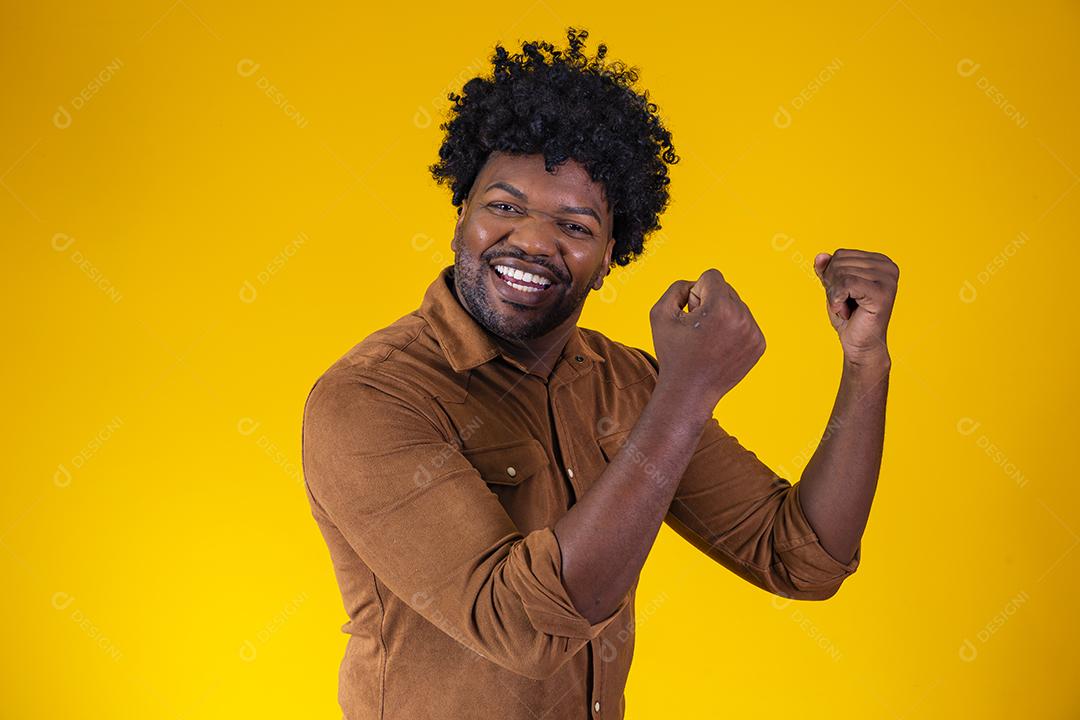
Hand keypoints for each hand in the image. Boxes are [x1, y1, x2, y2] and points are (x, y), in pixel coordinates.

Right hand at [649, 268, 765, 406]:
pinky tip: (719, 347)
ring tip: (708, 339)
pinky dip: (732, 330)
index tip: (691, 314)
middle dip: (710, 303)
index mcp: (720, 308)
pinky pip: (745, 322)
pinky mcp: (759, 345)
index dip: (695, 292)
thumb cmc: (672, 353)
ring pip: (737, 305)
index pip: (712, 276)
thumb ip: (676, 288)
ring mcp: (753, 333)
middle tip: (698, 329)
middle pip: (727, 290)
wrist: (689, 392)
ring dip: (722, 316)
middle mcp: (742, 318)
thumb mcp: (660, 314)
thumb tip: (695, 284)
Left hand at [813, 249, 898, 365]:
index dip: (831, 276)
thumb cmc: (849, 316)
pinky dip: (837, 300)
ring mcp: (887, 280)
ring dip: (835, 296)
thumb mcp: (834, 287)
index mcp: (880, 261)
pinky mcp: (882, 293)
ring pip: (841, 273)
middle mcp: (888, 267)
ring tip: (848, 309)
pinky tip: (846, 312)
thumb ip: (827, 270)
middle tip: (845, 304)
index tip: (844, 294)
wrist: (859, 345)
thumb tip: (820, 256)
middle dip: (832, 286)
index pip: (841, 254)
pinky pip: (845, 284)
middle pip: (840, 263)